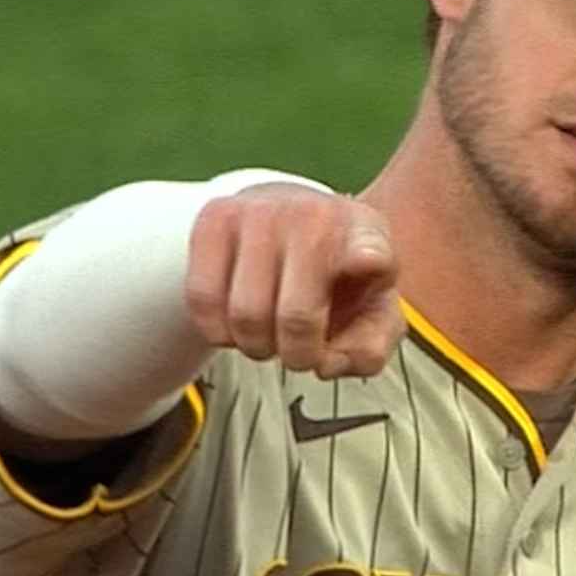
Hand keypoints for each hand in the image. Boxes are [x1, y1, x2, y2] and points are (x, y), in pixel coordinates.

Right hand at [184, 183, 403, 378]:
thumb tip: (326, 364)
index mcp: (364, 234)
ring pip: (244, 315)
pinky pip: (202, 299)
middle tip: (300, 352)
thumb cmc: (337, 276)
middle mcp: (312, 214)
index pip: (369, 245)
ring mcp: (260, 211)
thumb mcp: (373, 311)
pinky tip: (236, 323)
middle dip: (297, 355)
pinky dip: (216, 331)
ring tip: (269, 334)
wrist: (294, 221)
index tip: (368, 262)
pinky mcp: (215, 218)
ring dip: (255, 346)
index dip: (368, 256)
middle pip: (295, 317)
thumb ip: (367, 349)